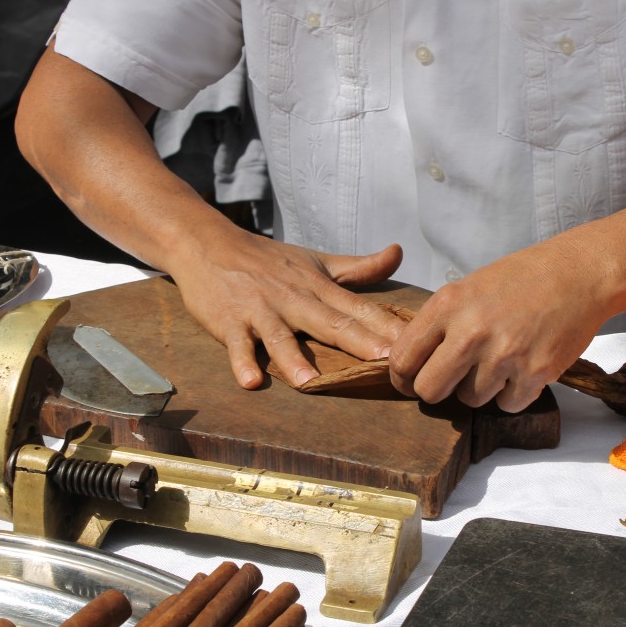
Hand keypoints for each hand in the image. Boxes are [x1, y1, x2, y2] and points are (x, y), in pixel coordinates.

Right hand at [172, 231, 408, 388]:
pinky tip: (250, 381)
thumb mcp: (316, 261)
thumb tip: (398, 253)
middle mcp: (293, 299)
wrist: (208, 244)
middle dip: (359, 342)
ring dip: (294, 360)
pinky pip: (236, 345)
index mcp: (317, 288)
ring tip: (310, 383)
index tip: (417, 341)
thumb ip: (358, 267)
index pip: (359, 308)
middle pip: (330, 323)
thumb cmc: (267, 260)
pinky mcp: (228, 322)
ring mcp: (260, 311)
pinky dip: (241, 362)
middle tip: (386, 361)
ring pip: (280, 337)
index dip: (388, 326)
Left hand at [387, 246, 608, 411]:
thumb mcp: (467, 289)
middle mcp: (471, 331)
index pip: (403, 359)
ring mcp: (504, 354)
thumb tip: (411, 365)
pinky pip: (507, 404)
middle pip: (430, 390)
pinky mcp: (536, 372)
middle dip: (438, 391)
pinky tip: (522, 366)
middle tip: (453, 380)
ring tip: (499, 360)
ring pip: (471, 400)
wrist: (579, 273)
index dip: (403, 378)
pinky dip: (513, 393)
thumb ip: (439, 325)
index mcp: (447, 306)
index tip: (411, 382)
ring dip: (481, 388)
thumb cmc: (520, 280)